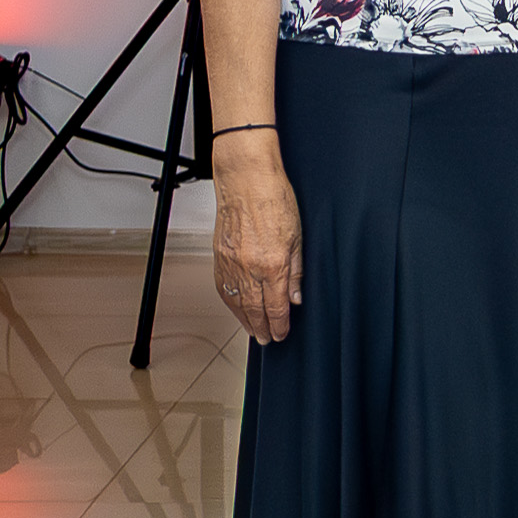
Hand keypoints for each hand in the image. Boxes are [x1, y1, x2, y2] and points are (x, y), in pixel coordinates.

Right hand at [210, 142, 300, 344]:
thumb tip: (295, 296)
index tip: (282, 333)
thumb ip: (296, 271)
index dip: (280, 324)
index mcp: (273, 264)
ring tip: (253, 330)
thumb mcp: (298, 235)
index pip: (276, 306)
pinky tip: (236, 307)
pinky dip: (230, 302)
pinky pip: (223, 286)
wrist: (246, 177)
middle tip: (268, 339)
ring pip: (237, 302)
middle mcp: (250, 267)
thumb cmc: (273, 197)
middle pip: (255, 310)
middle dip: (263, 328)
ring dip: (245, 320)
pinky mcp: (219, 254)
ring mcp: (231, 262)